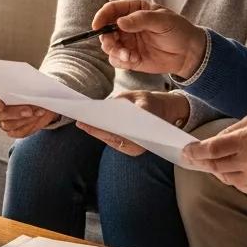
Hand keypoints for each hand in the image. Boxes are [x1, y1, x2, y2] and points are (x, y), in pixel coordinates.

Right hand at [0, 89, 57, 138]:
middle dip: (15, 113)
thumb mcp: (26, 81)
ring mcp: (3, 121)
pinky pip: (19, 132)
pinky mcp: (13, 130)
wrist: (40, 97)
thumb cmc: (29, 86)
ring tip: (39, 112)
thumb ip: (24, 84)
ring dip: (25, 119)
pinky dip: (30, 125)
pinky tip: (38, 117)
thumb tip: (31, 88)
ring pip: (8, 125)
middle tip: (29, 111)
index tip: (0, 105)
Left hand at [75, 90, 190, 156]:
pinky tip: (93, 126)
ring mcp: (136, 149)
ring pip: (111, 141)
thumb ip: (121, 101)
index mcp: (143, 128)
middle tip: (79, 122)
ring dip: (97, 132)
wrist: (166, 112)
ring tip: (83, 123)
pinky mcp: (133, 150)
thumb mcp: (137, 97)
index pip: (116, 131)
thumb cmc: (150, 102)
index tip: (85, 122)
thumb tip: (102, 107)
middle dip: (94, 129)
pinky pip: (115, 142)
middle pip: (111, 138)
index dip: (98, 127)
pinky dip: (104, 134)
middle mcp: (140, 144)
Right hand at [92, 0, 205, 77]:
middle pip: (105, 30)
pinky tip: (134, 60)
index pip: (111, 10)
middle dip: (107, 39)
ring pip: (108, 46)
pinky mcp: (130, 57)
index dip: (101, 17)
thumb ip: (141, 19)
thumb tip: (120, 22)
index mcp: (133, 9)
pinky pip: (116, 59)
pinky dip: (121, 61)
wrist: (188, 53)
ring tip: (130, 56)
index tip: (97, 26)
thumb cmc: (178, 30)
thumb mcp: (163, 20)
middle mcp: (127, 25)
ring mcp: (127, 41)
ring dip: (115, 52)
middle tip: (116, 46)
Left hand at [183, 115, 246, 197]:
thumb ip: (231, 131)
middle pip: (215, 166)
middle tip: (193, 158)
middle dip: (202, 162)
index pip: (212, 150)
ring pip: (226, 178)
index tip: (186, 151)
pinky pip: (240, 186)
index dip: (195, 152)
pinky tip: (239, 169)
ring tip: (220, 161)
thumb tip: (211, 142)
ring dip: (219, 170)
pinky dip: (235, 178)